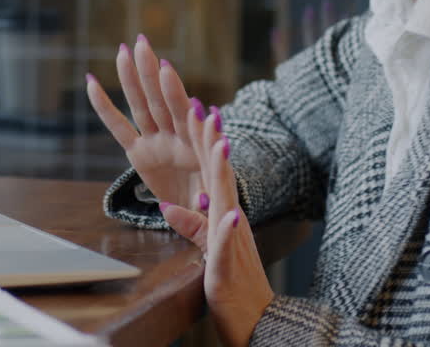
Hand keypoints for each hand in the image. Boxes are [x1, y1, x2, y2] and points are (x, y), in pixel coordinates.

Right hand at [85, 35, 205, 209]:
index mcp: (196, 148)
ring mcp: (157, 143)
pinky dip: (105, 107)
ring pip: (142, 106)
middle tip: (141, 43)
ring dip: (132, 78)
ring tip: (122, 50)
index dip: (176, 94)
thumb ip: (205, 205)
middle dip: (151, 73)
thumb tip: (201, 202)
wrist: (201, 216)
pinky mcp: (139, 154)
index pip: (185, 117)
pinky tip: (91, 83)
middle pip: (161, 101)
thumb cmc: (214, 209)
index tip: (166, 68)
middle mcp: (175, 139)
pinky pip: (119, 127)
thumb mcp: (214, 207)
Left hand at [159, 106, 274, 346]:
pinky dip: (229, 230)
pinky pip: (229, 246)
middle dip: (212, 141)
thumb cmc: (232, 286)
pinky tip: (232, 214)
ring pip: (227, 201)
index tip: (195, 108)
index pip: (211, 171)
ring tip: (222, 144)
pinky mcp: (229, 267)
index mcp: (223, 214)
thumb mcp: (207, 249)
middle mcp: (230, 221)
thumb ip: (192, 225)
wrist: (258, 322)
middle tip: (205, 107)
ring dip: (224, 173)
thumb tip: (171, 206)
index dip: (203, 141)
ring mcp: (233, 241)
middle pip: (219, 174)